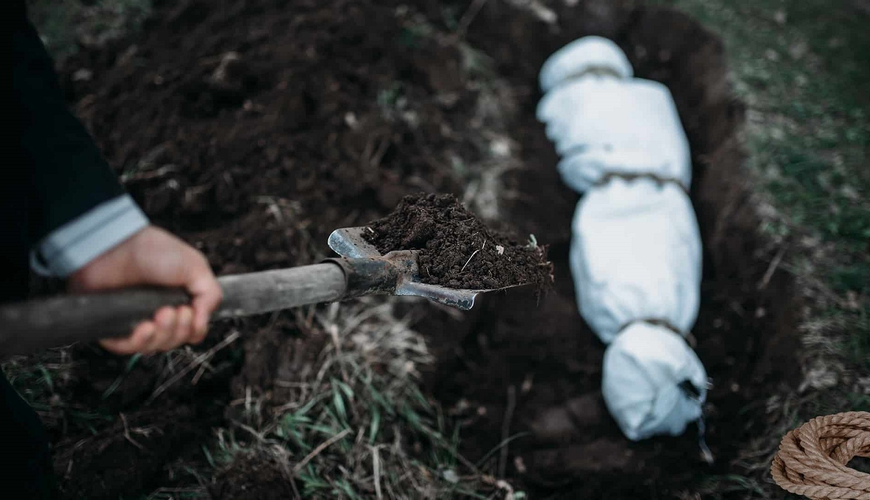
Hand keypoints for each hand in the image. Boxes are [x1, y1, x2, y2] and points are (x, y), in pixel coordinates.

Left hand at [68, 226, 222, 354]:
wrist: (116, 245)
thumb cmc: (153, 250)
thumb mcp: (196, 267)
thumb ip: (211, 295)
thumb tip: (204, 322)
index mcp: (181, 300)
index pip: (193, 331)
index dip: (194, 329)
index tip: (190, 312)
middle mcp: (160, 312)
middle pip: (177, 340)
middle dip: (178, 330)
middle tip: (173, 311)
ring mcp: (138, 319)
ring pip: (156, 346)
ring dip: (162, 336)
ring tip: (158, 315)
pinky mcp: (115, 326)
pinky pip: (129, 348)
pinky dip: (140, 342)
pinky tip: (144, 328)